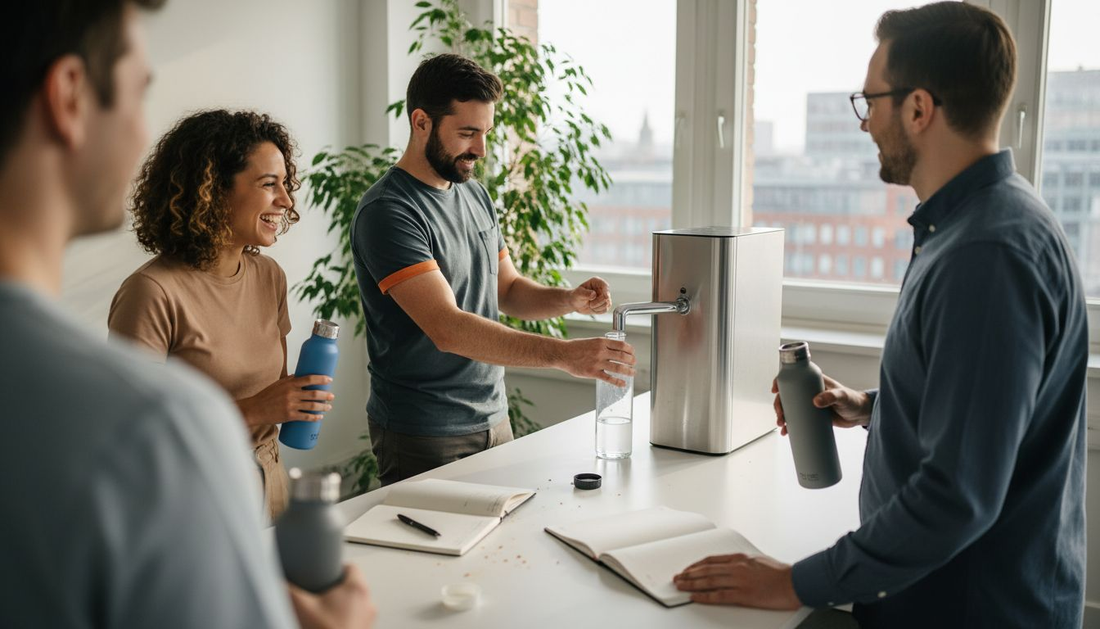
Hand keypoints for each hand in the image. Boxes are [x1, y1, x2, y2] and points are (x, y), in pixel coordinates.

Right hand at [237, 375, 334, 426]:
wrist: (255, 409)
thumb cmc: (266, 396)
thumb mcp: (278, 384)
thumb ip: (290, 380)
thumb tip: (302, 376)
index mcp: (289, 384)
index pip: (309, 379)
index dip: (321, 379)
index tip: (329, 380)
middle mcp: (291, 394)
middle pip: (313, 393)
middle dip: (325, 395)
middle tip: (331, 396)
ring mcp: (290, 405)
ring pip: (312, 406)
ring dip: (323, 406)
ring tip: (328, 406)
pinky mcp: (289, 416)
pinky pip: (305, 417)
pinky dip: (314, 417)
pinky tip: (320, 417)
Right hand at [289, 564, 375, 628]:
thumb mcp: (301, 607)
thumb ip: (286, 588)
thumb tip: (276, 580)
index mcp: (357, 589)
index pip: (351, 567)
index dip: (335, 567)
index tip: (323, 572)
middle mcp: (367, 603)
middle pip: (353, 585)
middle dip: (335, 588)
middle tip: (319, 593)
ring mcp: (368, 620)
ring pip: (354, 604)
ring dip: (340, 605)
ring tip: (322, 611)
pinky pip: (355, 619)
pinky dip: (343, 619)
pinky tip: (328, 625)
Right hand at [556, 336, 634, 385]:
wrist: (563, 354)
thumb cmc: (575, 347)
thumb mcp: (591, 341)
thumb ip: (603, 345)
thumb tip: (614, 350)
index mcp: (601, 342)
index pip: (621, 345)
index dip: (630, 349)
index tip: (632, 352)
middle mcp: (601, 351)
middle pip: (622, 356)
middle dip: (631, 360)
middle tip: (634, 363)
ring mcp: (597, 363)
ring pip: (618, 367)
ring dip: (628, 371)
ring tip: (632, 373)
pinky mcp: (592, 372)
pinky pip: (608, 378)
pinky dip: (617, 382)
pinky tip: (622, 383)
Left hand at [569, 277, 611, 314]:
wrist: (575, 303)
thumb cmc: (576, 295)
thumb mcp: (578, 293)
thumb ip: (585, 293)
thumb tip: (594, 294)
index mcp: (596, 282)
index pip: (604, 285)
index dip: (606, 291)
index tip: (606, 297)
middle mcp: (602, 288)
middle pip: (607, 296)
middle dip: (598, 302)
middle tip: (590, 304)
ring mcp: (604, 296)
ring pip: (607, 304)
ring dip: (598, 307)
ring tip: (590, 305)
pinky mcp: (605, 304)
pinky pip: (605, 309)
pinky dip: (598, 311)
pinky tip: (593, 308)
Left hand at [673, 553, 800, 609]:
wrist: (795, 582)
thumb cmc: (781, 573)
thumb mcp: (758, 561)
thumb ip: (743, 564)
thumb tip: (731, 567)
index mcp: (740, 558)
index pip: (711, 560)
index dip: (696, 565)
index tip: (687, 569)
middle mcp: (737, 567)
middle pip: (706, 570)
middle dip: (689, 574)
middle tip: (677, 578)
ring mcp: (739, 581)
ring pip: (708, 581)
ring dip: (691, 584)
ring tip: (681, 586)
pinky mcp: (743, 595)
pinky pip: (719, 595)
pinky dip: (704, 596)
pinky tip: (695, 597)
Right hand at [772, 374, 871, 435]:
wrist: (860, 414)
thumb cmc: (853, 400)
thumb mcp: (842, 396)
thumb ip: (831, 396)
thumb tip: (816, 401)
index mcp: (814, 382)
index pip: (793, 378)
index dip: (781, 382)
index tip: (775, 390)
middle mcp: (808, 392)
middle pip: (787, 396)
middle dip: (779, 405)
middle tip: (781, 417)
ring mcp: (809, 404)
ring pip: (790, 408)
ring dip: (783, 417)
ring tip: (782, 426)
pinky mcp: (812, 416)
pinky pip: (797, 419)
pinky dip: (790, 425)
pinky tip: (786, 432)